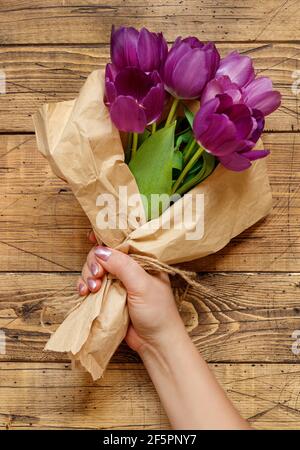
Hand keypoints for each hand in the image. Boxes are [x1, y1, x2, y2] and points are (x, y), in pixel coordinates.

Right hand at [77, 232, 185, 352]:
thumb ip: (122, 266)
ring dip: (88, 275)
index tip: (91, 237)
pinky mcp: (110, 297)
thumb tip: (100, 250)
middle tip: (96, 276)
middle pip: (104, 255)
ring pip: (95, 269)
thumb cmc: (157, 312)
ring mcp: (118, 283)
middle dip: (94, 262)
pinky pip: (92, 285)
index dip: (106, 238)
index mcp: (143, 260)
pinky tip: (83, 293)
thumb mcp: (142, 285)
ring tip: (91, 289)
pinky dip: (85, 286)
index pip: (122, 241)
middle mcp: (130, 269)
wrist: (156, 344)